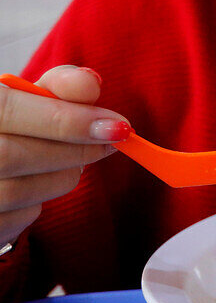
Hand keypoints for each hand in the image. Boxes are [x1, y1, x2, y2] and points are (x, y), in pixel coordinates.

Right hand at [0, 66, 129, 244]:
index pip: (10, 110)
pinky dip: (39, 202)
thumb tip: (92, 83)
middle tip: (110, 142)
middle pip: (13, 155)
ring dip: (62, 175)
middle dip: (74, 150)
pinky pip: (15, 219)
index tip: (117, 126)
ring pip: (18, 191)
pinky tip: (41, 182)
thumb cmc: (12, 126)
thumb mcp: (28, 99)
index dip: (66, 120)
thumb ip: (59, 88)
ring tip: (74, 159)